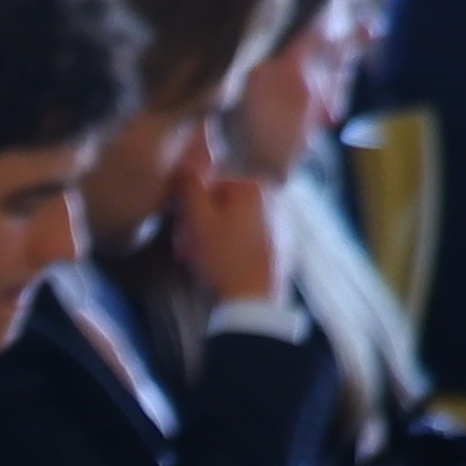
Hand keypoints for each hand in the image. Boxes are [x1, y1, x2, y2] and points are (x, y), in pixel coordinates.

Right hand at [176, 155, 282, 304]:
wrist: (255, 300)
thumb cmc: (223, 258)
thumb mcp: (197, 222)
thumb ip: (189, 188)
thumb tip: (185, 164)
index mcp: (252, 186)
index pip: (209, 188)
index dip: (190, 211)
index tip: (180, 234)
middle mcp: (273, 196)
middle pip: (225, 204)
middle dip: (203, 225)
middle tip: (188, 251)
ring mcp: (282, 220)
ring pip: (238, 221)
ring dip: (217, 237)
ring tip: (205, 262)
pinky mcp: (285, 242)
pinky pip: (253, 236)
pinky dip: (237, 247)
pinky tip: (227, 266)